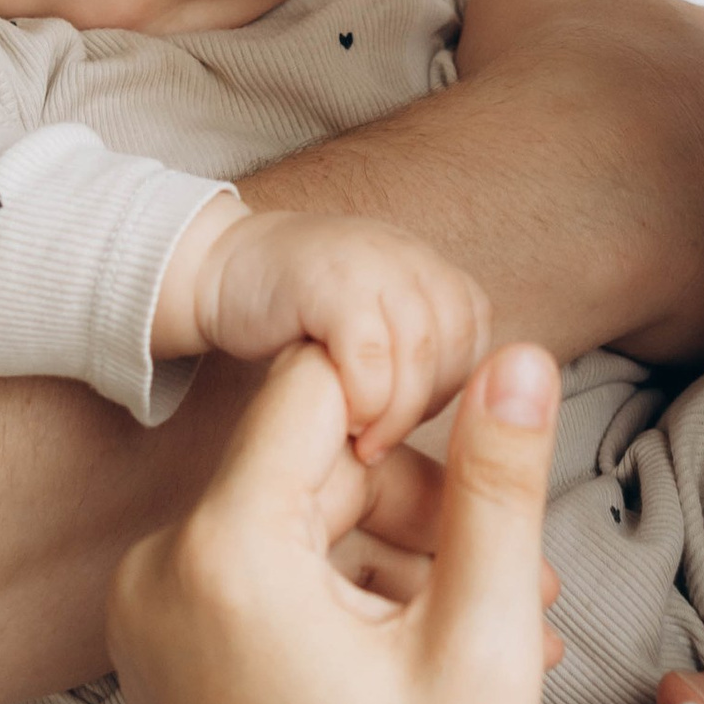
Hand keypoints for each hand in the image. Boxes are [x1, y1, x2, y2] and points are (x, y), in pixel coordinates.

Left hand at [111, 340, 564, 703]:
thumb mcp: (480, 637)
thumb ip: (499, 482)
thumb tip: (521, 354)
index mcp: (221, 553)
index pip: (317, 384)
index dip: (412, 399)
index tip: (483, 462)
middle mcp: (157, 573)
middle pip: (307, 457)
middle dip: (423, 498)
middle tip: (524, 575)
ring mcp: (148, 620)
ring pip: (293, 515)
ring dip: (399, 550)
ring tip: (505, 622)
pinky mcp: (161, 658)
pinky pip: (260, 573)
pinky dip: (346, 594)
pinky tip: (438, 649)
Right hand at [155, 200, 492, 458]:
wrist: (224, 266)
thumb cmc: (302, 320)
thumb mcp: (380, 334)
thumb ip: (420, 365)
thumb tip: (467, 442)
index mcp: (436, 274)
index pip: (479, 346)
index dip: (446, 394)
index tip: (404, 420)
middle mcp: (415, 260)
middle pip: (457, 348)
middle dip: (424, 408)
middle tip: (383, 442)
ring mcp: (375, 263)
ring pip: (419, 353)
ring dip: (394, 414)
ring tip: (363, 442)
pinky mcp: (329, 279)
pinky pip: (369, 353)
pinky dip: (362, 398)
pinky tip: (341, 418)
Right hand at [453, 0, 703, 362]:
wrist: (551, 183)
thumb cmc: (530, 85)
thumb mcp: (520, 0)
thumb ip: (556, 10)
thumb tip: (542, 36)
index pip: (693, 75)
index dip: (637, 110)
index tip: (591, 140)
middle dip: (676, 174)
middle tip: (605, 203)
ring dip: (694, 238)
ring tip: (616, 255)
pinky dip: (694, 301)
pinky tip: (636, 299)